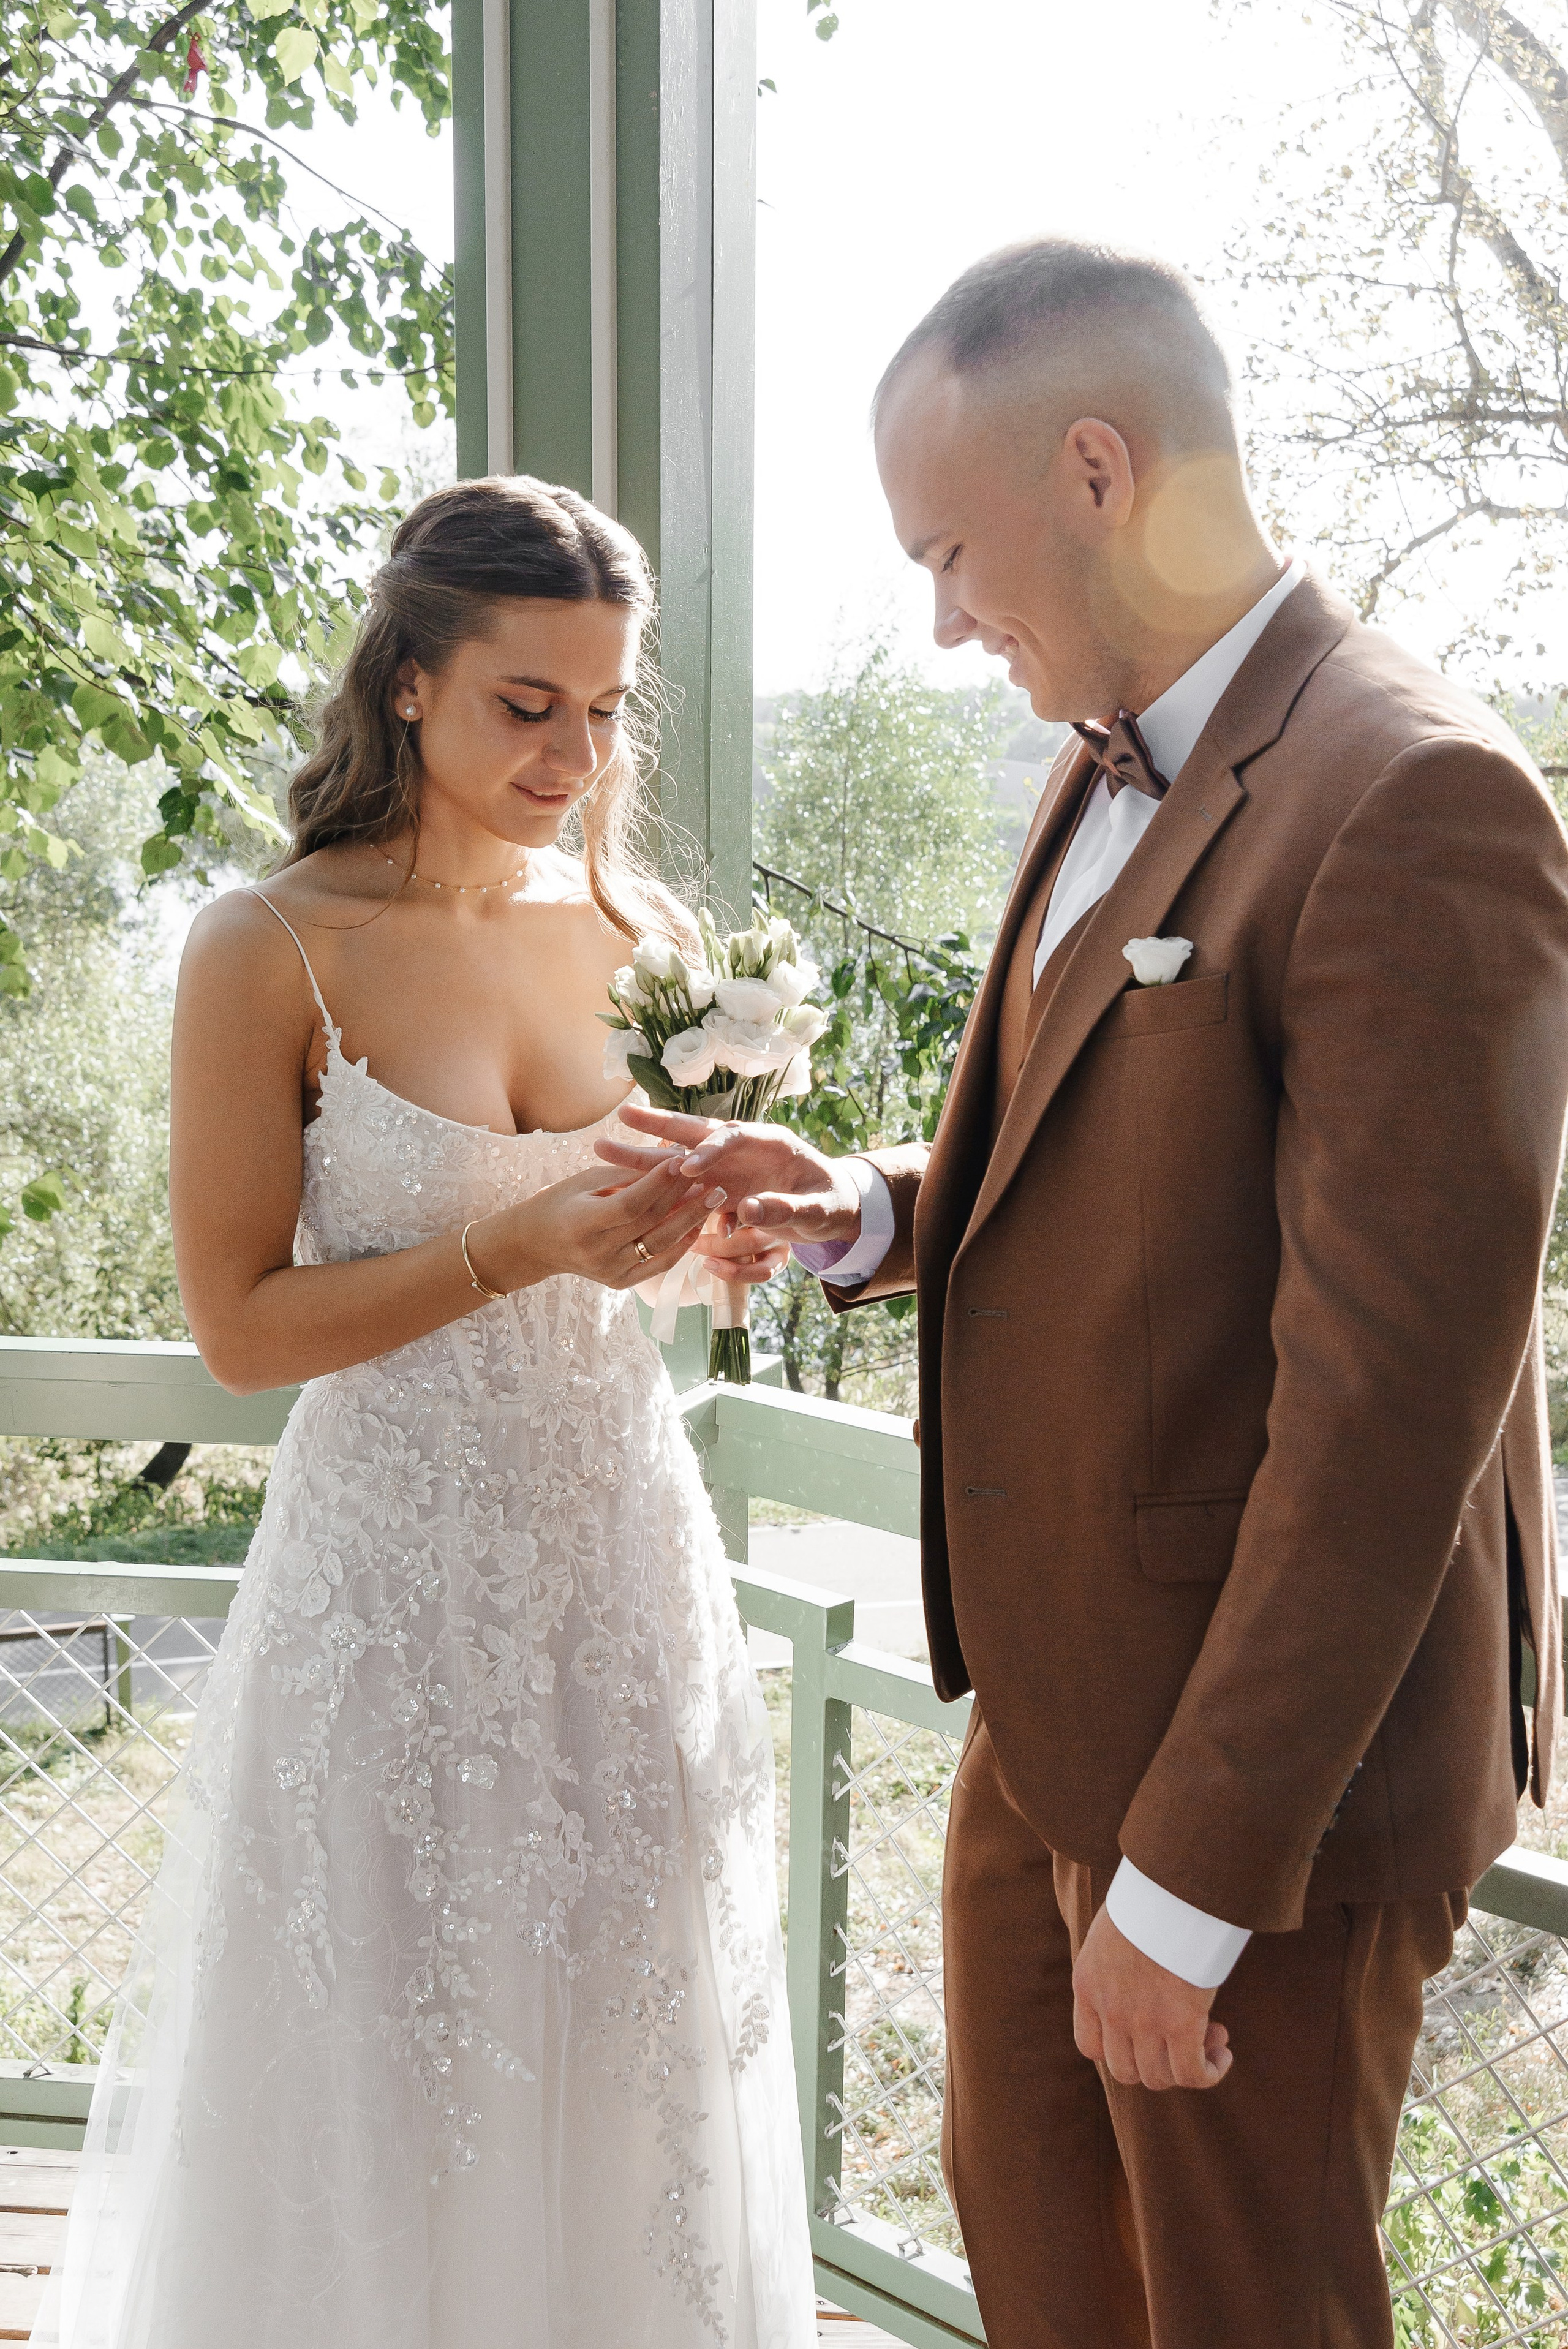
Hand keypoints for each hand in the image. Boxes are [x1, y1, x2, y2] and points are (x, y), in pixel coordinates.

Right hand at [469, 1159, 724, 1294]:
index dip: (658, 1183)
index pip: (629, 1204)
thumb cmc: (562, 1201)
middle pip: (650, 1225)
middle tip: (712, 1179)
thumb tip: (671, 1160)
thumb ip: (626, 1174)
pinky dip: (681, 1246)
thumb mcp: (586, 1180)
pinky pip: (658, 1265)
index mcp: (580, 1223)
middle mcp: (596, 1253)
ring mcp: (609, 1272)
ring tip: (713, 1199)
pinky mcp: (620, 1284)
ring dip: (690, 1222)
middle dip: (683, 1200)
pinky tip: (698, 1226)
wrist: (538, 1244)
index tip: (681, 1160)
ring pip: (660, 1247)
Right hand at [595, 1107, 862, 1283]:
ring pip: (679, 1159)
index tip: (686, 1167)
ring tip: (603, 1150)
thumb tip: (748, 1210)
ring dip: (644, 1156)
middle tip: (621, 1117)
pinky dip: (657, 1187)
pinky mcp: (718, 1188)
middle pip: (695, 1135)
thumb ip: (788, 1209)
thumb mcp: (821, 1210)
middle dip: (658, 1127)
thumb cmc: (833, 1203)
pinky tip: (624, 1187)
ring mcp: (726, 1168)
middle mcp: (741, 1149)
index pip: (733, 1136)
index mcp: (770, 1141)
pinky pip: (682, 1188)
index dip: (709, 1150)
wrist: (833, 1209)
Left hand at [1072, 1906, 1231, 2091]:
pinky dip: (1209, 2073)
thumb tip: (1140, 1975)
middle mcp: (1109, 2009)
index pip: (1090, 2046)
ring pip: (1158, 2077)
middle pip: (1125, 2071)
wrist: (1172, 1885)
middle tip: (1185, 2036)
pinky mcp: (1180, 2024)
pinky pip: (1191, 2074)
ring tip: (1212, 2037)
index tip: (1148, 2034)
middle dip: (1157, 2062)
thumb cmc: (1150, 1897)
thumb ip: (1116, 1963)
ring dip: (1186, 2066)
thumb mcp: (1115, 1931)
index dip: (1121, 2050)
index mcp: (1087, 1985)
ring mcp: (1142, 2020)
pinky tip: (1223, 2055)